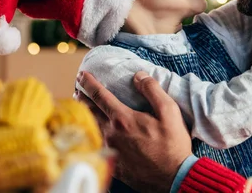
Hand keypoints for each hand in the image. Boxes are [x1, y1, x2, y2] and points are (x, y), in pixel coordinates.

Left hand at [74, 71, 192, 192]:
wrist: (173, 176)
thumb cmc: (172, 144)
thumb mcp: (169, 111)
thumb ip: (152, 90)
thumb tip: (138, 76)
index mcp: (123, 119)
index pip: (100, 96)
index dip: (90, 83)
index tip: (83, 74)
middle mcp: (111, 134)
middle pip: (90, 112)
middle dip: (83, 98)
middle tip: (78, 89)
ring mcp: (110, 150)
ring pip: (92, 129)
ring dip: (86, 116)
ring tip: (83, 108)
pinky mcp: (113, 164)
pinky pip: (97, 145)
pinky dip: (92, 134)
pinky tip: (93, 133)